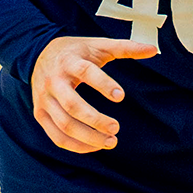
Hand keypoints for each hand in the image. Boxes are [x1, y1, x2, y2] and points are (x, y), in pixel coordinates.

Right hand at [30, 36, 156, 152]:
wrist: (38, 54)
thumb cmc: (75, 52)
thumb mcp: (98, 46)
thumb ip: (125, 48)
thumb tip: (153, 50)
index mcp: (69, 61)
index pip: (85, 72)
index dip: (103, 84)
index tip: (121, 96)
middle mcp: (53, 81)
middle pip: (73, 105)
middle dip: (96, 120)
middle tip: (116, 127)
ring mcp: (44, 99)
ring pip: (65, 125)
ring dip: (88, 137)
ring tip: (111, 141)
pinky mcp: (40, 114)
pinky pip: (56, 136)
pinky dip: (75, 146)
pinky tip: (94, 147)